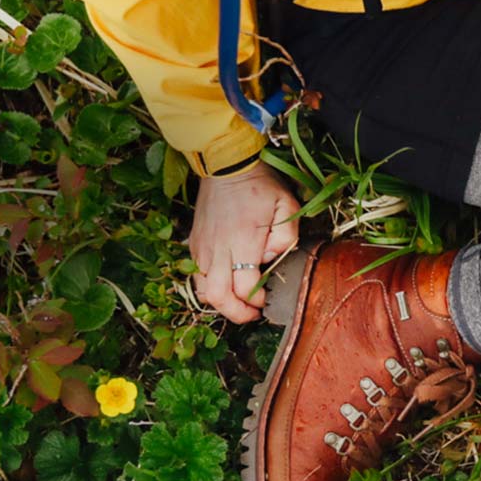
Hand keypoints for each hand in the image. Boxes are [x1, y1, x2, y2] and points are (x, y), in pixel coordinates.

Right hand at [187, 163, 300, 322]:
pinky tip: (226, 285)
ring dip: (221, 303)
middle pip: (219, 297)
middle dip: (237, 313)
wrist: (226, 167)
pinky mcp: (194, 246)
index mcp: (242, 242)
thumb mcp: (286, 205)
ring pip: (204, 292)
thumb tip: (271, 259)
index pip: (245, 287)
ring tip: (238, 303)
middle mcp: (218, 250)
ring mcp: (202, 249)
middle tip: (252, 314)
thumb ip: (286, 237)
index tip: (268, 299)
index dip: (258, 300)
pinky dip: (210, 289)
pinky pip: (197, 277)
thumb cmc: (259, 186)